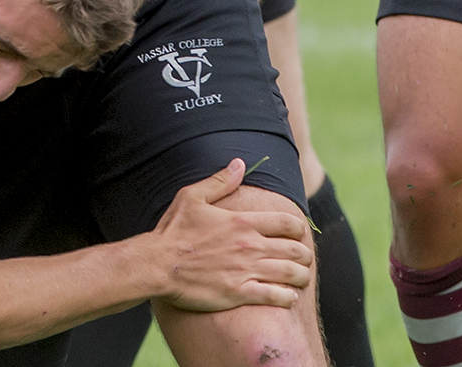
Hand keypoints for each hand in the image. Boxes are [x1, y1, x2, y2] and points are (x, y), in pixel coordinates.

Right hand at [150, 159, 312, 311]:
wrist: (157, 264)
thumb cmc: (173, 230)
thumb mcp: (192, 197)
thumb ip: (220, 181)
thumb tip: (240, 163)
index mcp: (242, 222)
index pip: (287, 223)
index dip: (299, 228)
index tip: (297, 233)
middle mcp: (250, 246)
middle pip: (296, 250)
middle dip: (304, 253)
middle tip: (302, 257)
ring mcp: (246, 271)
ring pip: (292, 274)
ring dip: (301, 275)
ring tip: (299, 277)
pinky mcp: (240, 293)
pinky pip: (277, 297)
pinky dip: (288, 297)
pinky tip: (287, 296)